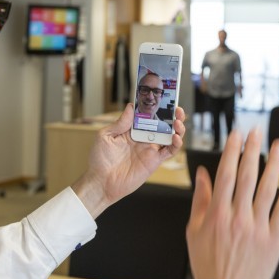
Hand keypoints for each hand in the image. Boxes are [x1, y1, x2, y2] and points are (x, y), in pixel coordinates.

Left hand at [71, 103, 185, 217]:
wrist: (102, 182)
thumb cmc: (99, 160)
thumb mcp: (105, 136)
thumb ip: (120, 123)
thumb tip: (130, 106)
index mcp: (131, 130)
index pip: (146, 115)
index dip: (154, 106)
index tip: (161, 96)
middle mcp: (142, 138)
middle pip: (161, 123)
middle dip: (171, 114)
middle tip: (176, 108)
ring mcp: (149, 149)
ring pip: (169, 135)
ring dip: (177, 127)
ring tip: (179, 120)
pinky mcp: (154, 161)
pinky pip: (169, 151)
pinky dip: (176, 144)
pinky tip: (176, 137)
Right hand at [186, 129, 278, 278]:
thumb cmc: (207, 262)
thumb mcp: (194, 230)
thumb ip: (200, 200)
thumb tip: (202, 175)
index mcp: (217, 214)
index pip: (225, 174)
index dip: (231, 151)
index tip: (236, 135)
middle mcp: (238, 217)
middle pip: (247, 176)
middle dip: (252, 150)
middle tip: (257, 132)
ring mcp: (257, 228)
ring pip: (268, 189)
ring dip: (274, 164)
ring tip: (278, 145)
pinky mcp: (273, 239)